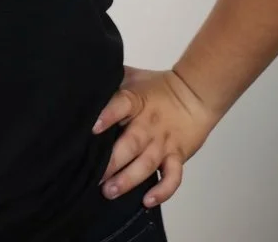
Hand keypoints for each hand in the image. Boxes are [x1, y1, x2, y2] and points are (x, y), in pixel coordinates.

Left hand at [92, 66, 219, 207]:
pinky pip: (173, 177)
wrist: (193, 94)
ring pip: (146, 163)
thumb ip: (111, 80)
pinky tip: (147, 201)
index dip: (107, 115)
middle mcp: (148, 123)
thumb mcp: (131, 76)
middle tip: (95, 176)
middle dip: (112, 162)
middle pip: (130, 143)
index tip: (93, 128)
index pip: (121, 105)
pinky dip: (162, 191)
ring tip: (110, 191)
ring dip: (128, 179)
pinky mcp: (177, 156)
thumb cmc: (157, 86)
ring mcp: (163, 142)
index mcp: (136, 101)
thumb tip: (85, 79)